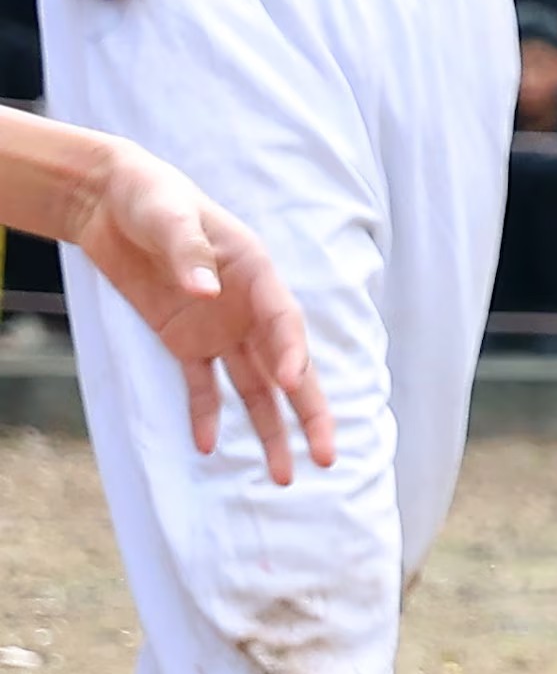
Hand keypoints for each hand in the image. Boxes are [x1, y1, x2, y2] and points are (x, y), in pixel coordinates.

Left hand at [66, 146, 331, 484]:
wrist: (111, 199)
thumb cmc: (150, 196)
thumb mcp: (168, 215)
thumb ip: (188, 252)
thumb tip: (206, 292)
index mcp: (257, 273)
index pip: (285, 322)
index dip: (294, 353)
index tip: (294, 384)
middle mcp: (249, 309)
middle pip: (289, 370)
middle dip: (310, 415)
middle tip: (328, 456)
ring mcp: (221, 329)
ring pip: (255, 389)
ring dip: (271, 430)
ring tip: (284, 476)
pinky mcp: (187, 342)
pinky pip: (202, 386)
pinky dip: (206, 415)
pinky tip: (208, 447)